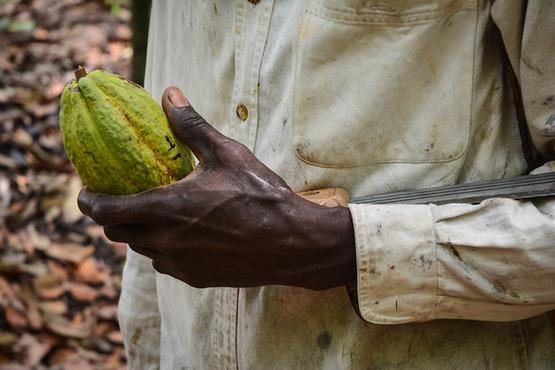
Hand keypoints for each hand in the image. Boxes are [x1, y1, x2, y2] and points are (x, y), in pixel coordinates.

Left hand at [78, 87, 355, 289]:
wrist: (293, 243)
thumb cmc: (260, 195)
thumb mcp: (226, 153)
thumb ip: (191, 126)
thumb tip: (169, 94)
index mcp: (166, 209)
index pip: (106, 212)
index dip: (89, 202)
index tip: (86, 192)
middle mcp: (166, 242)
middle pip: (119, 234)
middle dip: (114, 218)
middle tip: (124, 200)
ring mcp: (181, 265)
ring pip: (143, 251)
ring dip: (141, 234)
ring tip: (157, 216)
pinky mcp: (197, 279)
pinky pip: (167, 266)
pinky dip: (165, 251)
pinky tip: (186, 237)